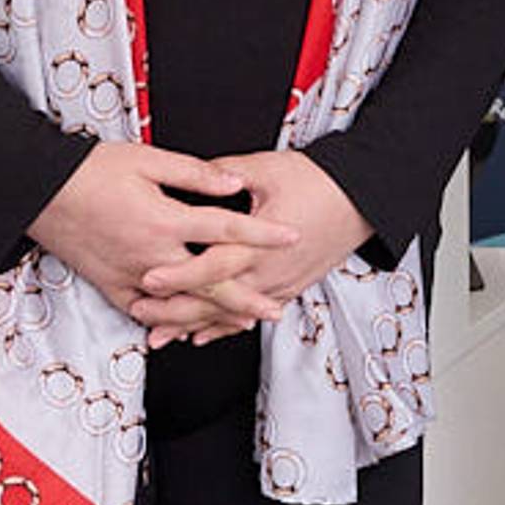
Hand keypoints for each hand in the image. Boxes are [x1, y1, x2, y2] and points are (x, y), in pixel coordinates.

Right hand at [28, 142, 311, 345]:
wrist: (39, 192)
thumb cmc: (90, 170)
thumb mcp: (146, 159)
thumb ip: (194, 174)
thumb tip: (234, 185)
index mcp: (163, 220)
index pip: (225, 230)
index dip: (262, 234)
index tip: (291, 236)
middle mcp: (150, 255)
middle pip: (209, 284)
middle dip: (246, 298)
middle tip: (276, 308)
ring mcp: (129, 276)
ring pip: (180, 305)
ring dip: (213, 315)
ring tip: (241, 321)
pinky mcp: (110, 287)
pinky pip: (145, 312)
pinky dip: (169, 322)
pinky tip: (187, 327)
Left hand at [125, 149, 375, 337]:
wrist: (363, 200)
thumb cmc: (319, 181)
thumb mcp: (268, 169)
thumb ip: (225, 173)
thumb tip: (193, 173)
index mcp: (259, 242)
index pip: (211, 266)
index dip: (177, 274)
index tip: (147, 280)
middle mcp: (268, 271)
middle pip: (215, 300)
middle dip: (175, 310)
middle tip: (141, 311)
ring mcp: (279, 284)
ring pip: (230, 315)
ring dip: (193, 325)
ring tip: (160, 333)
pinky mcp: (289, 288)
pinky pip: (251, 315)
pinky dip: (223, 328)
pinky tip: (200, 335)